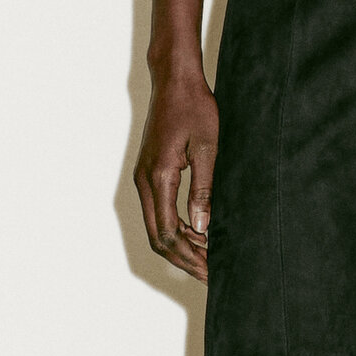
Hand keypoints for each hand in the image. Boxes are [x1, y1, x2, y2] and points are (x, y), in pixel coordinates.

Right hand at [133, 70, 217, 282]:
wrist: (174, 81)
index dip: (190, 257)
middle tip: (211, 274)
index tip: (212, 270)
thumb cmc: (195, 107)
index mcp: (159, 177)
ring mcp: (143, 177)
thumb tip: (203, 227)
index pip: (169, 233)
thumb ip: (204, 189)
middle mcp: (145, 181)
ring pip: (157, 227)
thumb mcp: (208, 147)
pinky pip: (158, 212)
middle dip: (184, 260)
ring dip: (180, 247)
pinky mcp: (149, 173)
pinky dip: (176, 229)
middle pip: (158, 238)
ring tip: (208, 258)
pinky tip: (198, 233)